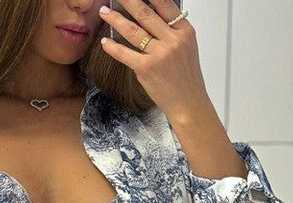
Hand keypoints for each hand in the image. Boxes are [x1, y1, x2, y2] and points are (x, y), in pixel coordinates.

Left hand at [98, 0, 209, 122]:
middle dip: (128, 1)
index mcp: (185, 31)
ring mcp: (159, 54)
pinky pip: (125, 53)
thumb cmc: (186, 78)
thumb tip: (151, 15)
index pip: (164, 5)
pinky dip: (113, 47)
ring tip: (104, 12)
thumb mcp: (186, 48)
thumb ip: (172, 31)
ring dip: (115, 19)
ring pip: (133, 30)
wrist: (188, 103)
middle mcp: (173, 40)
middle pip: (145, 13)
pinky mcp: (146, 69)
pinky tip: (106, 42)